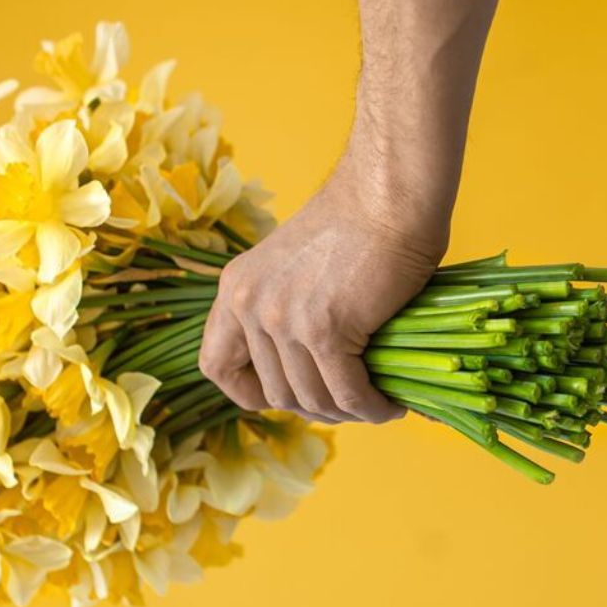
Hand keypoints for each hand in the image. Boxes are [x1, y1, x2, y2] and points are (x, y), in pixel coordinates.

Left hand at [199, 156, 449, 423]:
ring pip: (311, 398)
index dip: (248, 393)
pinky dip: (371, 407)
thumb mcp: (293, 268)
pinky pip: (346, 392)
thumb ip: (283, 311)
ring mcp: (282, 318)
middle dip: (316, 407)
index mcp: (235, 288)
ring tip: (376, 405)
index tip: (289, 395)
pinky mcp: (324, 328)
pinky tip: (391, 405)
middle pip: (274, 391)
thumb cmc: (358, 224)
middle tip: (352, 401)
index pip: (216, 365)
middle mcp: (248, 304)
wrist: (388, 192)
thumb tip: (301, 376)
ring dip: (347, 413)